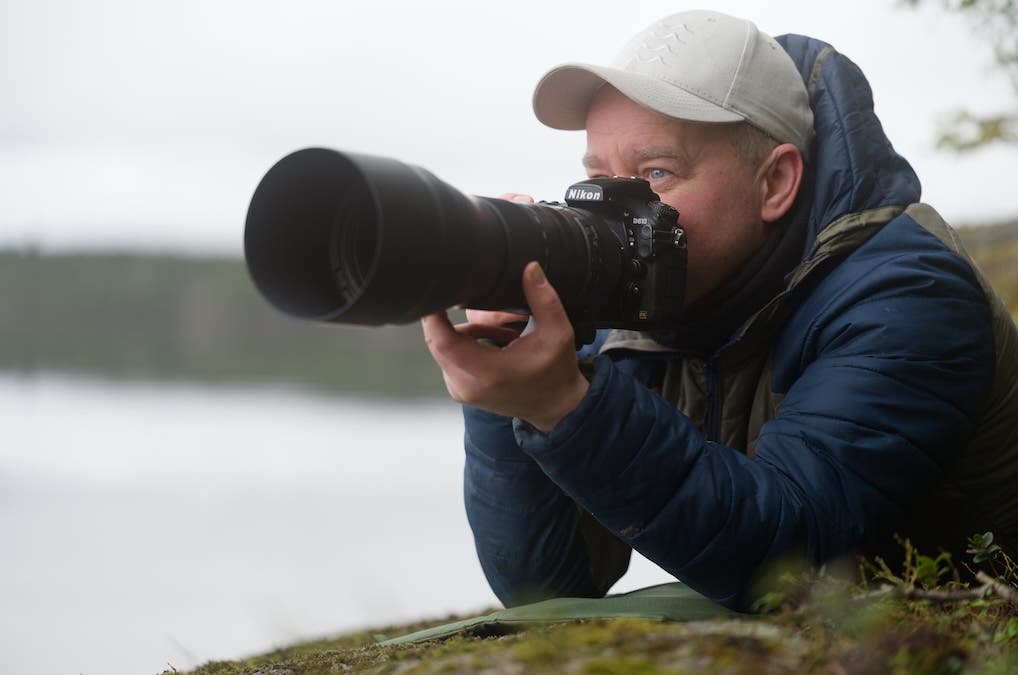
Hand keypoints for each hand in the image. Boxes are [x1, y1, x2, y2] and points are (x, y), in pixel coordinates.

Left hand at [421, 262, 588, 431]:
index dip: (432, 315)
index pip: (442, 341)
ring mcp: (459, 390)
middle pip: (438, 340)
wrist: (554, 407)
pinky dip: (465, 345)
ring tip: (502, 335)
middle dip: (457, 319)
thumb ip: (543, 299)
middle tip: (488, 313)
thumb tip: (530, 267)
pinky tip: (493, 346)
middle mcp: (467, 385)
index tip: (435, 292)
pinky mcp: (458, 390)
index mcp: (488, 372)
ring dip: (466, 333)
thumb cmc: (556, 371)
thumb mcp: (558, 333)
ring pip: (444, 347)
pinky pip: (449, 357)